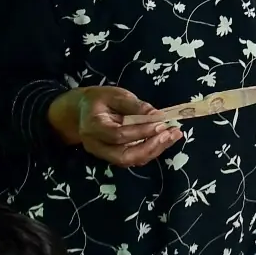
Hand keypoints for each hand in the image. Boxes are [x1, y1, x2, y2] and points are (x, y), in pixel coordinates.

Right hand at [47, 86, 181, 166]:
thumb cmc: (99, 100)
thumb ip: (134, 105)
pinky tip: (166, 138)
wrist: (81, 112)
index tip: (161, 122)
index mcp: (92, 127)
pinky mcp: (114, 157)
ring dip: (155, 149)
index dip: (141, 131)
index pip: (118, 135)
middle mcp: (96, 146)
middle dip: (150, 147)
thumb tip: (156, 114)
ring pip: (131, 160)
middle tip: (171, 133)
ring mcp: (104, 155)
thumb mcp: (114, 95)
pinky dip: (152, 150)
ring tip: (174, 135)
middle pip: (124, 156)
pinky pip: (134, 158)